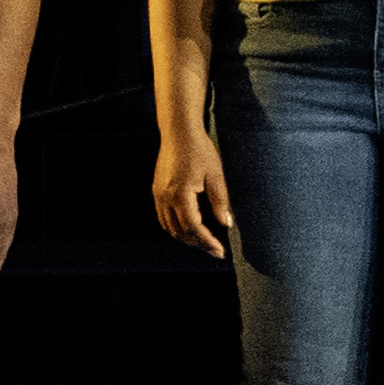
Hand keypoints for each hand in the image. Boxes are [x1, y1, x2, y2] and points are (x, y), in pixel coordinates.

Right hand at [151, 122, 231, 260]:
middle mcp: (165, 198)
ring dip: (187, 239)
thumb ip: (220, 201)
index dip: (207, 242)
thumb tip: (227, 224)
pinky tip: (190, 230)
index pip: (193, 227)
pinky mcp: (157, 192)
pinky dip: (176, 229)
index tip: (220, 251)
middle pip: (180, 232)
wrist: (178, 133)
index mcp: (181, 194)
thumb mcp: (216, 175)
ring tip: (205, 243)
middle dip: (198, 245)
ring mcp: (158, 195)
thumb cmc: (199, 150)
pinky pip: (164, 218)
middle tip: (215, 251)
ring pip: (170, 228)